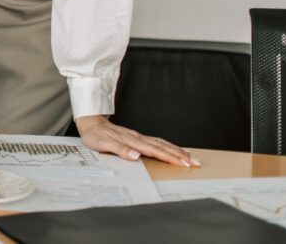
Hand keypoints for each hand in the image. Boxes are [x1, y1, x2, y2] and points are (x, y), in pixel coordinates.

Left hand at [75, 115, 200, 166]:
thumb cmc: (95, 135)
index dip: (170, 158)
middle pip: (163, 146)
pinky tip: (172, 149)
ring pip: (161, 143)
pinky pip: (156, 141)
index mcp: (131, 141)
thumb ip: (119, 150)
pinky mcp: (136, 136)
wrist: (90, 122)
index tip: (184, 164)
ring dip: (176, 150)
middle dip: (180, 155)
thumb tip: (135, 156)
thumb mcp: (102, 144)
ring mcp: (138, 136)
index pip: (155, 151)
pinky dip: (167, 146)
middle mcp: (137, 138)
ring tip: (191, 157)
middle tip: (196, 163)